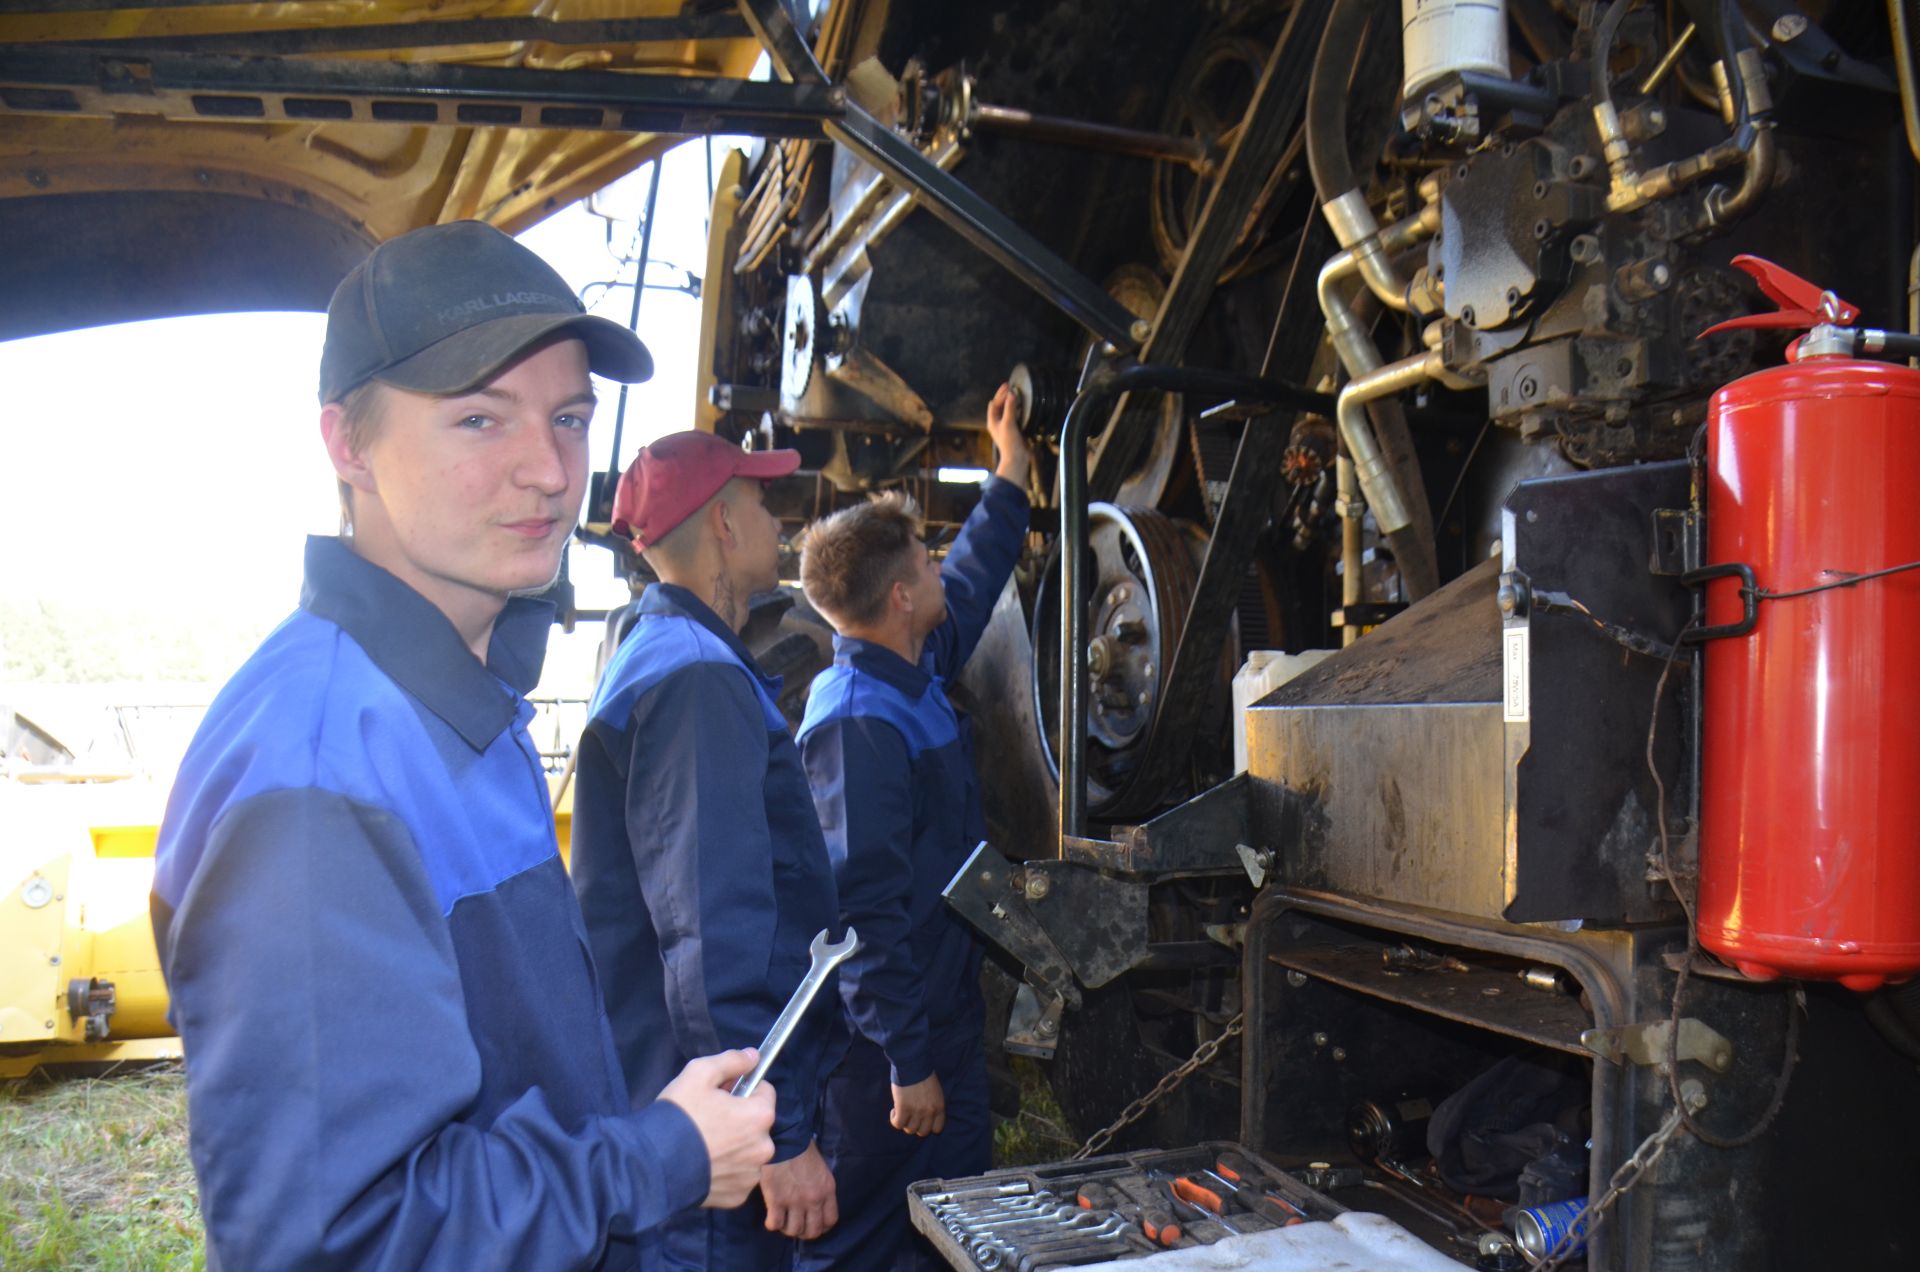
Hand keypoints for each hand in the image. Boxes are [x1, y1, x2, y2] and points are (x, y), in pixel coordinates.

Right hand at [658, 1049, 775, 1208]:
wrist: (653, 1165)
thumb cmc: (679, 1115)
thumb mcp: (700, 1073)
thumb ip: (732, 1061)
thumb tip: (754, 1057)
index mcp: (760, 1116)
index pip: (765, 1092)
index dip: (743, 1089)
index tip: (722, 1094)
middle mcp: (764, 1148)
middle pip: (757, 1124)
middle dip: (739, 1118)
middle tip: (708, 1118)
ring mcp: (751, 1175)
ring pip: (748, 1151)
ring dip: (734, 1146)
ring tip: (704, 1143)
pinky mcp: (737, 1196)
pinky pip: (737, 1176)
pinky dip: (725, 1170)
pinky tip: (704, 1164)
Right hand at [760, 1140, 837, 1239]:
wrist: (785, 1138)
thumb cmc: (802, 1149)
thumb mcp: (821, 1169)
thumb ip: (820, 1187)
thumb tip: (814, 1201)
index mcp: (827, 1190)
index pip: (830, 1221)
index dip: (821, 1227)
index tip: (812, 1224)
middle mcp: (814, 1200)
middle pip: (812, 1231)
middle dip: (804, 1232)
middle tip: (796, 1225)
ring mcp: (795, 1202)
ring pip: (794, 1231)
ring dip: (787, 1229)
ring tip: (782, 1221)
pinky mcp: (777, 1200)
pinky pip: (775, 1224)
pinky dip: (772, 1224)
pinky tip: (770, 1217)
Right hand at [889, 1073, 945, 1136]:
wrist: (913, 1062)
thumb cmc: (923, 1073)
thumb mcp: (934, 1091)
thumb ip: (932, 1104)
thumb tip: (924, 1114)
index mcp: (939, 1106)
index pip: (937, 1128)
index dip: (927, 1125)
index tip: (921, 1119)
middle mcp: (930, 1112)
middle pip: (923, 1132)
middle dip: (915, 1126)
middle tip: (910, 1116)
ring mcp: (917, 1112)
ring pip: (910, 1130)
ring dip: (904, 1123)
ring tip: (900, 1112)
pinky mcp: (903, 1109)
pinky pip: (898, 1124)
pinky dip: (894, 1120)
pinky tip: (894, 1111)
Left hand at [986, 382, 1031, 485]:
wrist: (1016, 458)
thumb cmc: (1009, 442)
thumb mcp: (1008, 423)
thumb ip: (1010, 408)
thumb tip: (1011, 394)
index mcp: (992, 421)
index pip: (994, 403)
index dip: (1000, 394)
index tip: (1007, 386)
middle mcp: (997, 423)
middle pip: (999, 406)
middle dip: (1004, 396)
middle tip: (1011, 386)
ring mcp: (1005, 427)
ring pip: (1006, 410)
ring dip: (1010, 402)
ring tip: (1016, 393)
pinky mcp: (1014, 430)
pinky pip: (1014, 416)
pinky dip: (1016, 409)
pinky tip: (1022, 406)